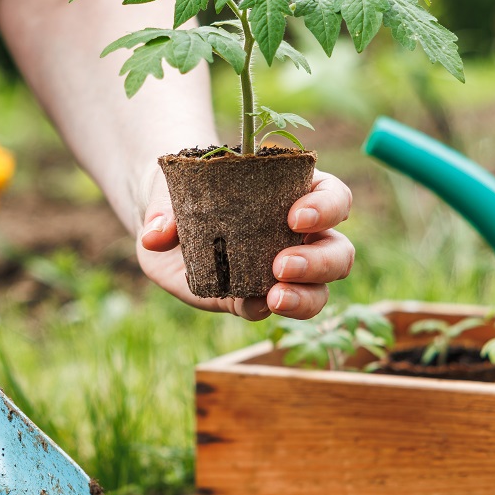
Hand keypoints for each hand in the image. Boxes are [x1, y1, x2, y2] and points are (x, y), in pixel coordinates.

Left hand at [137, 168, 353, 320]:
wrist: (162, 222)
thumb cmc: (186, 189)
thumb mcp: (176, 186)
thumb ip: (167, 207)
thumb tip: (157, 236)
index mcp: (296, 193)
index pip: (333, 197)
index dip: (326, 208)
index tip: (296, 217)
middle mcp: (298, 236)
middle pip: (338, 251)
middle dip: (319, 261)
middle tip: (282, 264)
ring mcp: (279, 271)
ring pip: (318, 290)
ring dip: (304, 297)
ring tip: (275, 296)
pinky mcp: (251, 297)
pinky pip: (267, 308)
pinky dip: (260, 309)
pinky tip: (247, 304)